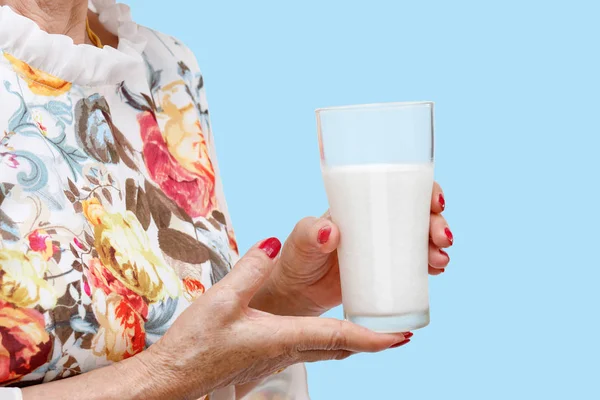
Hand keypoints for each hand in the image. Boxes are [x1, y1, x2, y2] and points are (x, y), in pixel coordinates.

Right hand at [139, 238, 407, 398]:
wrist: (172, 380)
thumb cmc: (194, 345)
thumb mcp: (221, 299)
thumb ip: (251, 268)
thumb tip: (276, 242)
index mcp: (282, 336)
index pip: (341, 336)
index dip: (375, 337)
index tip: (405, 335)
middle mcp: (286, 351)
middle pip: (341, 347)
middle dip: (372, 341)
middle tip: (397, 330)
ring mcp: (276, 359)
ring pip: (327, 351)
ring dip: (351, 341)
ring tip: (368, 327)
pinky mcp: (265, 359)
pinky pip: (308, 350)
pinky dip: (328, 341)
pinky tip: (320, 330)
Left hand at [253, 182, 452, 316]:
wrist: (297, 292)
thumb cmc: (297, 259)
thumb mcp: (300, 241)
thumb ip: (309, 234)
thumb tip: (330, 232)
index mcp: (361, 206)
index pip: (399, 188)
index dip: (424, 190)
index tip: (436, 203)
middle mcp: (377, 224)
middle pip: (418, 214)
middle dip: (437, 222)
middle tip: (441, 240)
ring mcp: (384, 249)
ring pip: (422, 239)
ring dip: (438, 245)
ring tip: (439, 262)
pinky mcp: (387, 273)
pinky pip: (416, 265)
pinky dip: (431, 265)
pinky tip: (436, 270)